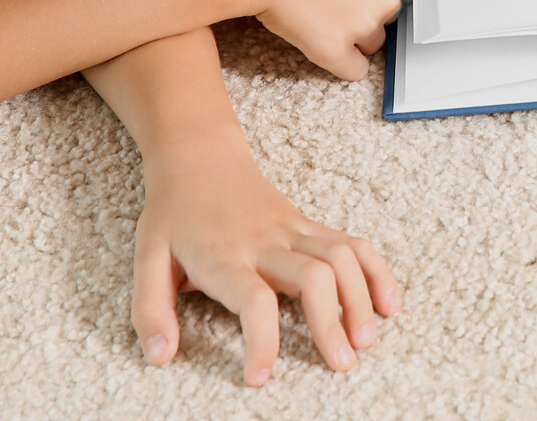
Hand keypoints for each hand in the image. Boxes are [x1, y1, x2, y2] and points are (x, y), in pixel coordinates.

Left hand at [133, 143, 400, 385]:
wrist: (200, 158)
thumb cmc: (174, 215)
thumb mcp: (146, 259)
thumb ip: (150, 311)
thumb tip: (160, 356)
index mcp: (224, 255)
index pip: (253, 300)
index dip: (262, 341)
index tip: (261, 378)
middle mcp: (266, 242)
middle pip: (314, 276)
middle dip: (333, 321)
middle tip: (341, 363)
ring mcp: (294, 230)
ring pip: (341, 256)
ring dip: (361, 297)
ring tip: (366, 340)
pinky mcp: (309, 225)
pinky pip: (353, 244)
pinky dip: (377, 271)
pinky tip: (390, 302)